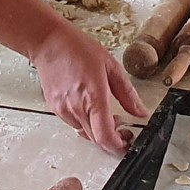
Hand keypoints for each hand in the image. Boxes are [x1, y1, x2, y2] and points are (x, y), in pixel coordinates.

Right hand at [31, 23, 147, 154]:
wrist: (49, 43)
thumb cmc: (78, 49)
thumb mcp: (111, 67)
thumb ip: (127, 94)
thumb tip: (140, 111)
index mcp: (93, 97)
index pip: (105, 137)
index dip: (118, 146)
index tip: (127, 143)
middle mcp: (76, 107)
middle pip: (96, 139)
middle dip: (111, 138)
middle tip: (121, 126)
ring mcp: (63, 110)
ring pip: (85, 132)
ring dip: (97, 128)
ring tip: (103, 110)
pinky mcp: (55, 109)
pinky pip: (73, 123)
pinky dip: (85, 120)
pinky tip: (87, 104)